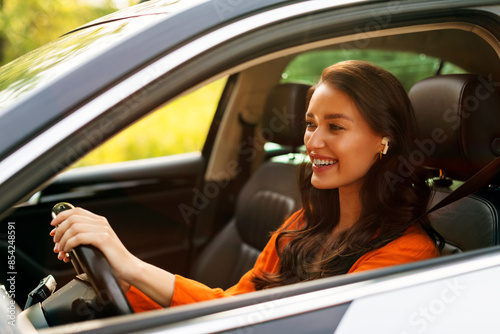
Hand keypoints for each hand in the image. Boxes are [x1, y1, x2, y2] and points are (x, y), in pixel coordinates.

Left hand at [50, 206, 176, 306]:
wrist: (128, 267)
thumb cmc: (112, 259)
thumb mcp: (98, 243)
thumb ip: (86, 236)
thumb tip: (65, 237)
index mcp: (99, 221)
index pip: (76, 211)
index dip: (61, 216)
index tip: (53, 227)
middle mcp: (101, 223)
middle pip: (72, 218)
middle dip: (59, 230)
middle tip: (56, 243)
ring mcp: (103, 230)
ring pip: (73, 227)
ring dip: (62, 239)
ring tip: (61, 250)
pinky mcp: (103, 240)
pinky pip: (78, 237)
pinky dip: (69, 244)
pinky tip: (68, 252)